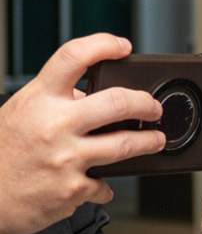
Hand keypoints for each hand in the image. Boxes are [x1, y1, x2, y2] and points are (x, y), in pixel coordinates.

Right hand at [0, 34, 166, 233]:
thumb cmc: (2, 155)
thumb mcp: (19, 114)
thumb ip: (53, 102)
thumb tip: (89, 96)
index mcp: (37, 99)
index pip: (73, 57)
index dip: (103, 45)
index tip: (122, 46)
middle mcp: (53, 125)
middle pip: (118, 101)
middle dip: (146, 103)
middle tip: (154, 107)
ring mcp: (66, 158)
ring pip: (126, 143)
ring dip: (149, 142)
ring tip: (155, 140)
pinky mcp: (73, 188)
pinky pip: (105, 184)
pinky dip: (105, 186)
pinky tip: (101, 184)